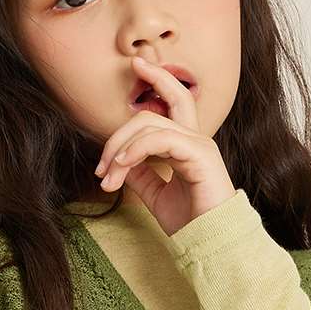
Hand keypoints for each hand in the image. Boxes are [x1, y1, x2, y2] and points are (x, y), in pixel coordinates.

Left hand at [93, 53, 235, 234]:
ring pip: (151, 125)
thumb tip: (121, 161)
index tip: (135, 65)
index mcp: (188, 145)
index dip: (157, 79)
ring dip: (120, 151)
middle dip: (119, 133)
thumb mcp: (156, 194)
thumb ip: (141, 173)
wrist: (211, 243)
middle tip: (100, 167)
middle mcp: (196, 139)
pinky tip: (121, 168)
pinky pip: (160, 139)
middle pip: (153, 113)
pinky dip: (135, 150)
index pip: (171, 101)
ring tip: (107, 178)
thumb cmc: (190, 222)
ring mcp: (200, 145)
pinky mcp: (200, 155)